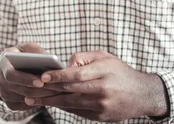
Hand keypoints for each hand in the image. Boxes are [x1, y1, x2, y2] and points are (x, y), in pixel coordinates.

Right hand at [0, 43, 64, 110]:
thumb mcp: (25, 48)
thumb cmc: (19, 55)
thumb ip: (35, 50)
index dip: (26, 79)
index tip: (41, 81)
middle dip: (40, 90)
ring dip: (42, 97)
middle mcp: (0, 82)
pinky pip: (26, 106)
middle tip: (56, 89)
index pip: (11, 75)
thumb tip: (50, 59)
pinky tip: (50, 97)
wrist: (5, 68)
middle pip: (21, 89)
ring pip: (25, 100)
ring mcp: (4, 95)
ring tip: (57, 92)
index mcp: (2, 65)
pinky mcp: (10, 104)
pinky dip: (38, 103)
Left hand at [24, 50, 168, 121]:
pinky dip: (63, 106)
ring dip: (51, 101)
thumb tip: (64, 65)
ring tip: (33, 99)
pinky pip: (77, 111)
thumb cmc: (120, 71)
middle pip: (70, 91)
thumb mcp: (105, 56)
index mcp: (104, 72)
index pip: (77, 74)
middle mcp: (103, 90)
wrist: (143, 94)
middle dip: (48, 91)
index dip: (58, 76)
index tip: (42, 76)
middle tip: (30, 90)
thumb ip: (83, 57)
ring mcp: (102, 106)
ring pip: (71, 103)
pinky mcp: (101, 117)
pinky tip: (51, 103)